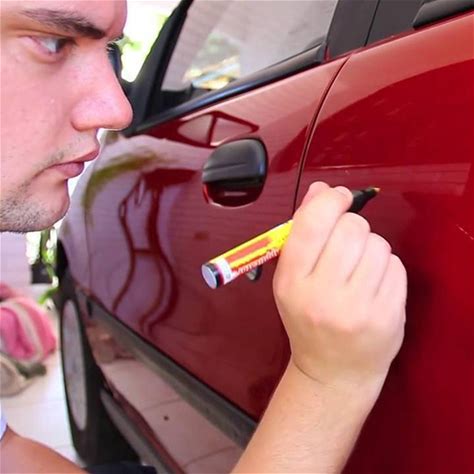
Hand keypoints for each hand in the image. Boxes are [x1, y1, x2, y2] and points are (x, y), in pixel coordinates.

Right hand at [273, 182, 406, 390]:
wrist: (333, 371)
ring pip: (377, 243)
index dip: (330, 199)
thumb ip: (302, 231)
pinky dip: (387, 268)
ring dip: (370, 248)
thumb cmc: (309, 319)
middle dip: (351, 227)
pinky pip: (396, 265)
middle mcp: (320, 294)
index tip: (338, 197)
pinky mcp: (386, 315)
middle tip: (344, 247)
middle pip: (351, 227)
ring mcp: (356, 307)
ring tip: (358, 271)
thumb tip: (321, 190)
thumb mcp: (291, 279)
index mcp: (290, 281)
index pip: (313, 222)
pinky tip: (373, 286)